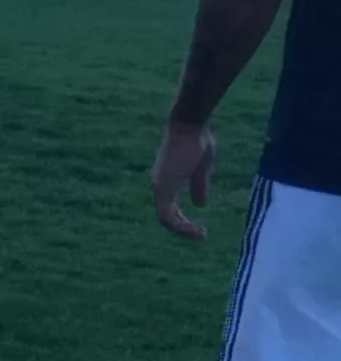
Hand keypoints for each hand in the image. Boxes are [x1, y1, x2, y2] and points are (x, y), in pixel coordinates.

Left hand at [151, 119, 214, 239]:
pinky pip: (166, 216)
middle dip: (183, 229)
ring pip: (165, 219)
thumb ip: (198, 186)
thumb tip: (200, 204)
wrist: (190, 125)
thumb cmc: (196, 141)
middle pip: (166, 217)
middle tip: (201, 235)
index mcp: (166, 181)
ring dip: (183, 231)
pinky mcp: (163, 187)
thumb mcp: (200, 169)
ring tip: (201, 235)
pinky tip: (196, 229)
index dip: (183, 222)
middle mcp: (159, 185)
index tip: (200, 229)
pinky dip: (180, 226)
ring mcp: (159, 186)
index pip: (169, 209)